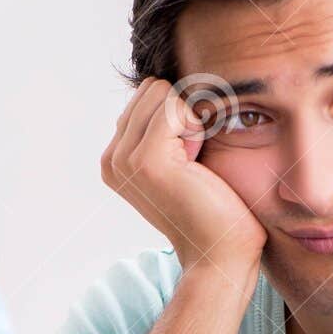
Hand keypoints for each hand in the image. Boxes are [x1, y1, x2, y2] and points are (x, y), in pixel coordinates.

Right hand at [100, 78, 264, 273]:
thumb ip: (162, 126)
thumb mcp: (179, 158)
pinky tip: (196, 162)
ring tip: (193, 162)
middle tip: (193, 158)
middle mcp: (111, 158)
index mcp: (114, 157)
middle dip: (182, 113)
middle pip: (152, 89)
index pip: (146, 95)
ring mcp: (124, 160)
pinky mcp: (146, 160)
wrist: (221, 250)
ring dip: (189, 120)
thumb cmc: (212, 204)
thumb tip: (165, 83)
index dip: (178, 115)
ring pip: (162, 93)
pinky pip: (174, 107)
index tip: (187, 155)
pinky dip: (195, 127)